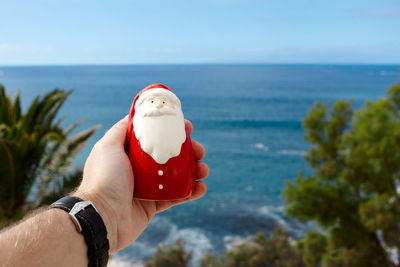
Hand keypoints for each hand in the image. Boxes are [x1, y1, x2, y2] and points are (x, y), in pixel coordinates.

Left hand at [75, 116, 208, 252]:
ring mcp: (148, 188)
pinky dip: (191, 192)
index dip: (172, 131)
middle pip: (170, 156)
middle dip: (189, 152)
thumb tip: (133, 114)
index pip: (155, 138)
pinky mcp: (154, 206)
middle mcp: (139, 169)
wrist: (102, 217)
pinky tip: (201, 187)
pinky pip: (177, 197)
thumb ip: (120, 129)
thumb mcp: (108, 146)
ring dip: (194, 170)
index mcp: (130, 154)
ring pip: (177, 176)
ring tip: (204, 169)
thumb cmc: (104, 179)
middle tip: (200, 151)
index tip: (187, 127)